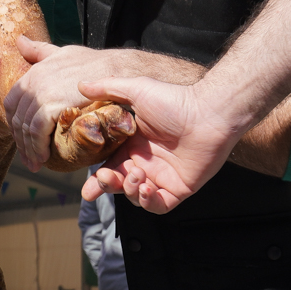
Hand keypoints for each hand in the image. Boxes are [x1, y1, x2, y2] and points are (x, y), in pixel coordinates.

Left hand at [4, 37, 115, 170]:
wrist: (118, 70)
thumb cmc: (94, 63)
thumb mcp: (62, 53)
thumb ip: (40, 51)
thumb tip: (19, 40)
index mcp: (33, 72)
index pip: (12, 103)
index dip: (15, 123)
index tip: (22, 138)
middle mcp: (33, 82)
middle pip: (17, 118)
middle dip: (20, 141)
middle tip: (29, 158)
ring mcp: (41, 93)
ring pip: (25, 128)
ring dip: (29, 149)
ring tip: (36, 163)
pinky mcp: (51, 105)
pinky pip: (37, 132)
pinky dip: (37, 147)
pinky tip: (44, 157)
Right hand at [75, 76, 245, 213]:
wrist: (209, 113)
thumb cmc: (175, 100)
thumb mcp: (136, 89)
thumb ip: (107, 88)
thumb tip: (81, 84)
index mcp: (134, 145)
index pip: (109, 167)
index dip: (97, 180)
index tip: (86, 189)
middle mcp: (147, 163)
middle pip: (118, 185)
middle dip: (108, 185)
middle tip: (107, 177)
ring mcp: (163, 177)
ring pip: (135, 196)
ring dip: (128, 189)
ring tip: (136, 174)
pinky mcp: (180, 188)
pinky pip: (158, 206)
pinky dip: (148, 201)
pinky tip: (146, 188)